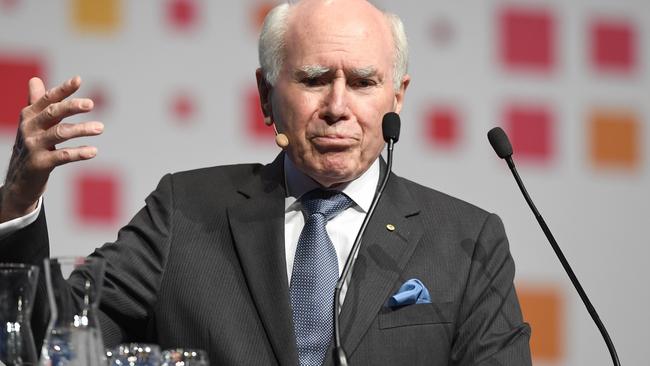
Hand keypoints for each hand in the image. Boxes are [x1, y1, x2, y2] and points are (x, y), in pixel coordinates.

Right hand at [0, 76, 103, 222]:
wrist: (19, 180)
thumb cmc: (30, 146)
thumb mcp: (32, 124)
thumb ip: (36, 103)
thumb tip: (35, 79)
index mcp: (30, 116)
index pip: (48, 99)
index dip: (62, 89)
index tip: (78, 79)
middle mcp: (30, 128)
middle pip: (53, 113)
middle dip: (72, 107)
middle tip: (92, 104)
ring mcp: (33, 146)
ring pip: (60, 133)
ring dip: (82, 129)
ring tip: (101, 128)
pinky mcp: (40, 164)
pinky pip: (62, 156)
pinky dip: (79, 152)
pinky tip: (94, 151)